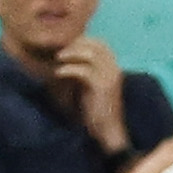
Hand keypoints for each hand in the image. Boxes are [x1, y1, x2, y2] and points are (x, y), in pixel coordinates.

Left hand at [49, 35, 128, 152]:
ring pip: (90, 54)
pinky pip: (83, 70)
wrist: (107, 131)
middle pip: (96, 44)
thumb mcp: (91, 87)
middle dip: (75, 45)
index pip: (100, 44)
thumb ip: (86, 71)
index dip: (82, 41)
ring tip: (58, 58)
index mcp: (114, 68)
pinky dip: (68, 69)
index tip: (66, 47)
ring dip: (71, 53)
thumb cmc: (96, 110)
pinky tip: (58, 73)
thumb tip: (66, 58)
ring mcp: (110, 77)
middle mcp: (115, 69)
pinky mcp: (101, 87)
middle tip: (59, 52)